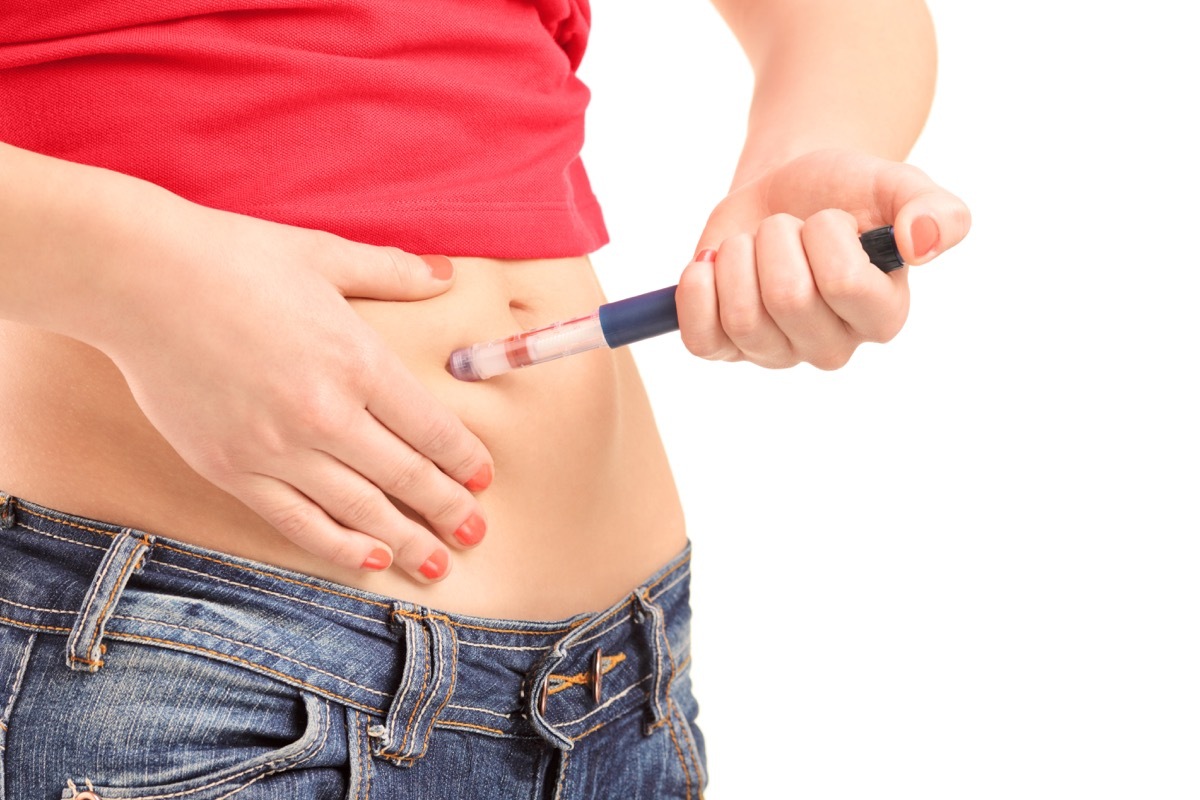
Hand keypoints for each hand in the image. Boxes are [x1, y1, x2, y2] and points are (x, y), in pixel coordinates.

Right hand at [94, 196, 492, 580]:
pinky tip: (368, 561)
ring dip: (403, 541)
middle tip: (475, 533)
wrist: (137, 279)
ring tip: (435, 563)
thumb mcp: (324, 255)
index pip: (430, 428)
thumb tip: (446, 277)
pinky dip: (337, 545)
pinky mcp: (231, 469)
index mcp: (358, 361)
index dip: (463, 459)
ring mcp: (276, 448)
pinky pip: (295, 521)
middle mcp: (325, 414)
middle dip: (447, 508)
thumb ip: (392, 272)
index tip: (483, 480)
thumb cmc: (233, 258)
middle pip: (405, 476)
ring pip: (358, 509)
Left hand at [676, 148, 970, 368]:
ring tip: (755, 243)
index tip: (830, 218)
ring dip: (739, 256)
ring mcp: (776, 353)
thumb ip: (936, 211)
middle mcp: (831, 346)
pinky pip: (700, 339)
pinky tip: (714, 264)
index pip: (843, 283)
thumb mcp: (896, 184)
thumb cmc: (845, 190)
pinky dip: (698, 289)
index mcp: (883, 315)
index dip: (826, 233)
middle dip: (777, 237)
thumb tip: (924, 245)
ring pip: (741, 316)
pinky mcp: (726, 348)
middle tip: (787, 226)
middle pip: (787, 299)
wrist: (786, 186)